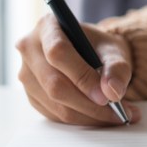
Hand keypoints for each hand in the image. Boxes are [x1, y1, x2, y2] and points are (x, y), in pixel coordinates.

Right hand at [16, 14, 140, 124]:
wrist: (91, 53)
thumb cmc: (100, 47)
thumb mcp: (114, 50)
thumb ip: (117, 68)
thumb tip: (113, 92)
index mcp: (48, 27)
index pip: (58, 53)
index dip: (82, 77)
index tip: (107, 97)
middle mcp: (30, 49)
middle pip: (54, 84)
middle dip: (89, 105)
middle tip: (120, 114)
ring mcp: (26, 74)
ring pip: (55, 105)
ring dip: (89, 116)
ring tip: (118, 116)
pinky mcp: (32, 95)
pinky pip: (54, 115)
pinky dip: (81, 120)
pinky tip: (102, 118)